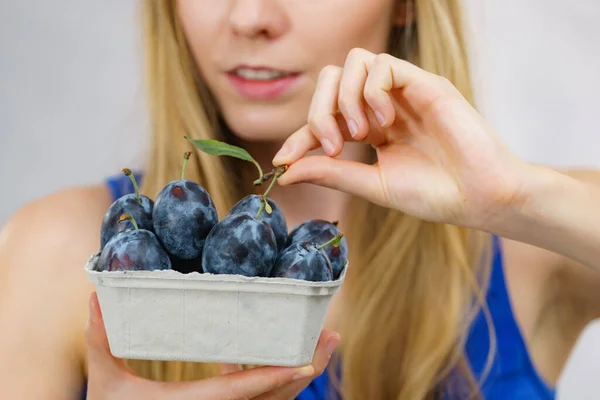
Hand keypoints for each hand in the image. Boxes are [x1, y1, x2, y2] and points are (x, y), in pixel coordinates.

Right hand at [85, 292, 339, 399]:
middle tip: (331, 336)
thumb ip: (102, 342)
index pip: (242, 393)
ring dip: (298, 372)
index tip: (305, 362)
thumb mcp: (106, 386)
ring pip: (272, 399)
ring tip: (321, 341)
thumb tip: (95, 299)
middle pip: (274, 396)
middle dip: (306, 368)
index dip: (275, 377)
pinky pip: (256, 397)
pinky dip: (269, 379)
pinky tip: (264, 354)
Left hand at [273, 48, 530, 229]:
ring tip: (363, 134)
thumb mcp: (371, 185)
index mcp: (370, 130)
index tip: (283, 159)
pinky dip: (372, 91)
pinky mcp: (423, 83)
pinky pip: (382, 64)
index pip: (324, 118)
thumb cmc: (433, 194)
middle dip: (319, 111)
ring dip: (345, 99)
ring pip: (353, 63)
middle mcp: (382, 106)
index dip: (300, 135)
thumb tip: (285, 173)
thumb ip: (330, 172)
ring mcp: (402, 93)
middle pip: (331, 79)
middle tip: (336, 145)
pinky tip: (385, 122)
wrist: (478, 197)